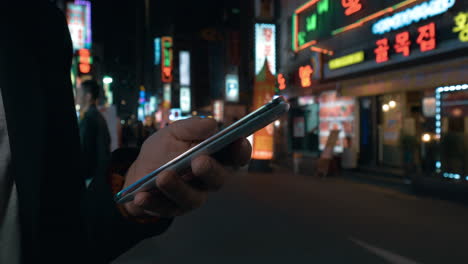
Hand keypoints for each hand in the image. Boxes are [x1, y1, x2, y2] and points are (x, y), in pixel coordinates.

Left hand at [122, 117, 251, 217]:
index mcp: (216, 157)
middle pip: (218, 179)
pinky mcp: (174, 209)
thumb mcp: (174, 132)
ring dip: (178, 188)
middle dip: (210, 170)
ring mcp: (193, 196)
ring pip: (193, 197)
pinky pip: (165, 208)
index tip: (238, 141)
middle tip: (199, 162)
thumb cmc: (164, 150)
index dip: (241, 150)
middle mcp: (209, 180)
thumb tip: (211, 124)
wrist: (140, 171)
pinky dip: (153, 202)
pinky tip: (142, 196)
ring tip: (163, 177)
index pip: (236, 156)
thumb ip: (191, 127)